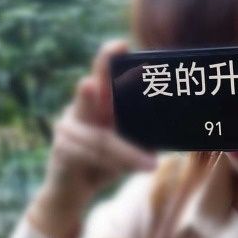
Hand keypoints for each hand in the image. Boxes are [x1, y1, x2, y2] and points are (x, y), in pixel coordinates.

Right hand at [28, 39, 157, 237]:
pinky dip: (115, 165)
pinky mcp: (61, 150)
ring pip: (102, 137)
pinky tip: (134, 169)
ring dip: (127, 153)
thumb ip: (140, 135)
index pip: (102, 77)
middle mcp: (79, 109)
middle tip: (116, 47)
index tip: (122, 43)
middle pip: (92, 87)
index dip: (109, 58)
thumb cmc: (102, 165)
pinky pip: (91, 156)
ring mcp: (66, 127)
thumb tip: (177, 129)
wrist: (69, 194)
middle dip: (103, 67)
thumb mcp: (126, 148)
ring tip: (151, 165)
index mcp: (97, 105)